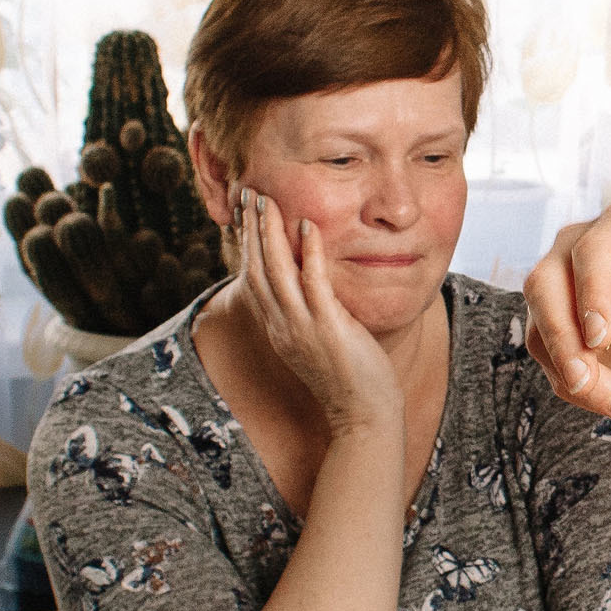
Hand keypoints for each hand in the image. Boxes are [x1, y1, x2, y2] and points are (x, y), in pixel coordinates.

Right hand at [237, 187, 404, 435]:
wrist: (363, 417)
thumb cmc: (349, 381)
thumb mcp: (320, 343)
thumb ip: (310, 313)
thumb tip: (313, 286)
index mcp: (278, 330)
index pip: (254, 279)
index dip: (247, 243)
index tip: (247, 213)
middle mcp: (282, 328)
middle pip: (256, 270)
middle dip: (251, 229)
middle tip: (248, 193)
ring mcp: (302, 329)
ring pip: (276, 273)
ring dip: (269, 233)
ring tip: (267, 200)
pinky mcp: (328, 330)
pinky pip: (313, 284)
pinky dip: (308, 253)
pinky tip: (307, 227)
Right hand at [522, 199, 610, 422]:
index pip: (593, 252)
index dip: (592, 295)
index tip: (601, 340)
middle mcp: (575, 246)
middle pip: (545, 289)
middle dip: (566, 346)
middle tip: (587, 385)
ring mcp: (554, 283)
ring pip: (542, 334)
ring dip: (580, 381)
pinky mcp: (545, 322)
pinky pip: (549, 360)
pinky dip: (581, 390)